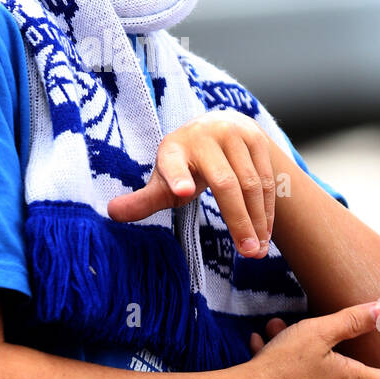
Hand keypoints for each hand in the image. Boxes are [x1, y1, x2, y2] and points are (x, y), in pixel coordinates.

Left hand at [106, 111, 275, 257]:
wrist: (219, 126)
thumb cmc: (185, 163)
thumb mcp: (163, 180)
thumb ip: (143, 200)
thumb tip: (111, 214)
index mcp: (173, 149)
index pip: (172, 164)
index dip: (177, 178)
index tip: (182, 192)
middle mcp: (203, 137)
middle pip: (225, 183)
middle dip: (238, 220)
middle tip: (248, 253)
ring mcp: (233, 134)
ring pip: (252, 184)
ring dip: (258, 220)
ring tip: (258, 249)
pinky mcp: (257, 138)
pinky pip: (268, 179)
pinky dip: (268, 209)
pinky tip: (265, 232)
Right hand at [244, 302, 379, 378]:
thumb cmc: (282, 367)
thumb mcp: (317, 332)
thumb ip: (352, 320)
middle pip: (347, 370)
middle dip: (328, 343)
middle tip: (301, 324)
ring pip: (317, 374)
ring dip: (299, 351)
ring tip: (272, 332)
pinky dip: (285, 367)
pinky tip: (261, 348)